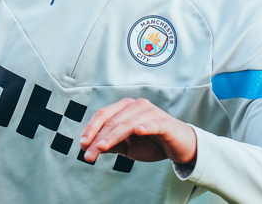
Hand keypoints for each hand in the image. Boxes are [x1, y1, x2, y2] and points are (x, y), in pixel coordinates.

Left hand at [79, 98, 196, 165]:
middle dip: (98, 139)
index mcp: (125, 108)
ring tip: (101, 147)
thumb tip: (89, 146)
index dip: (91, 129)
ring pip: (127, 124)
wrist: (179, 147)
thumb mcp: (127, 146)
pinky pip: (153, 123)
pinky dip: (146, 127)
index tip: (82, 145)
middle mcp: (136, 105)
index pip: (103, 115)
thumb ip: (110, 143)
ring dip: (112, 137)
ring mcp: (151, 112)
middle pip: (112, 121)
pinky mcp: (165, 122)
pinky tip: (138, 131)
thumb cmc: (152, 143)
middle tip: (88, 155)